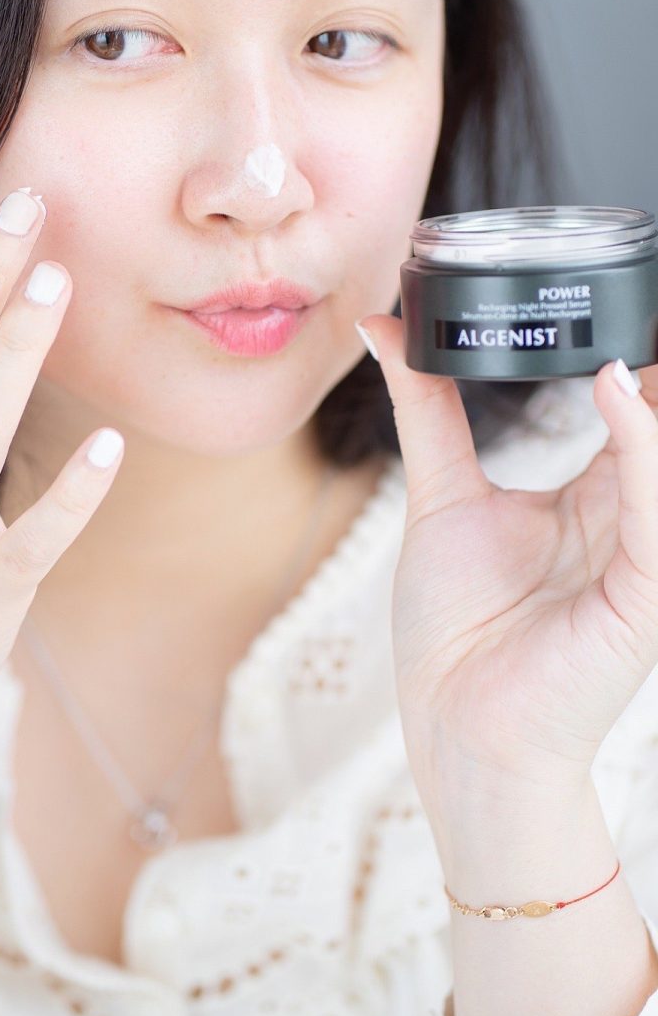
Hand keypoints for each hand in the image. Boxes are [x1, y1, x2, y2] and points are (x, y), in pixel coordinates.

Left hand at [357, 315, 657, 820]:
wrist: (455, 728)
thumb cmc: (455, 630)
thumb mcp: (442, 494)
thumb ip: (428, 408)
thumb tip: (384, 324)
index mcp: (594, 501)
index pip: (631, 413)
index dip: (630, 357)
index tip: (615, 287)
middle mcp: (628, 522)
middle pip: (656, 430)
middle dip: (652, 371)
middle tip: (635, 289)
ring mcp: (641, 560)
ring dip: (653, 400)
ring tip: (635, 333)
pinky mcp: (642, 599)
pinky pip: (652, 514)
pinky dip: (642, 450)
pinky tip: (619, 393)